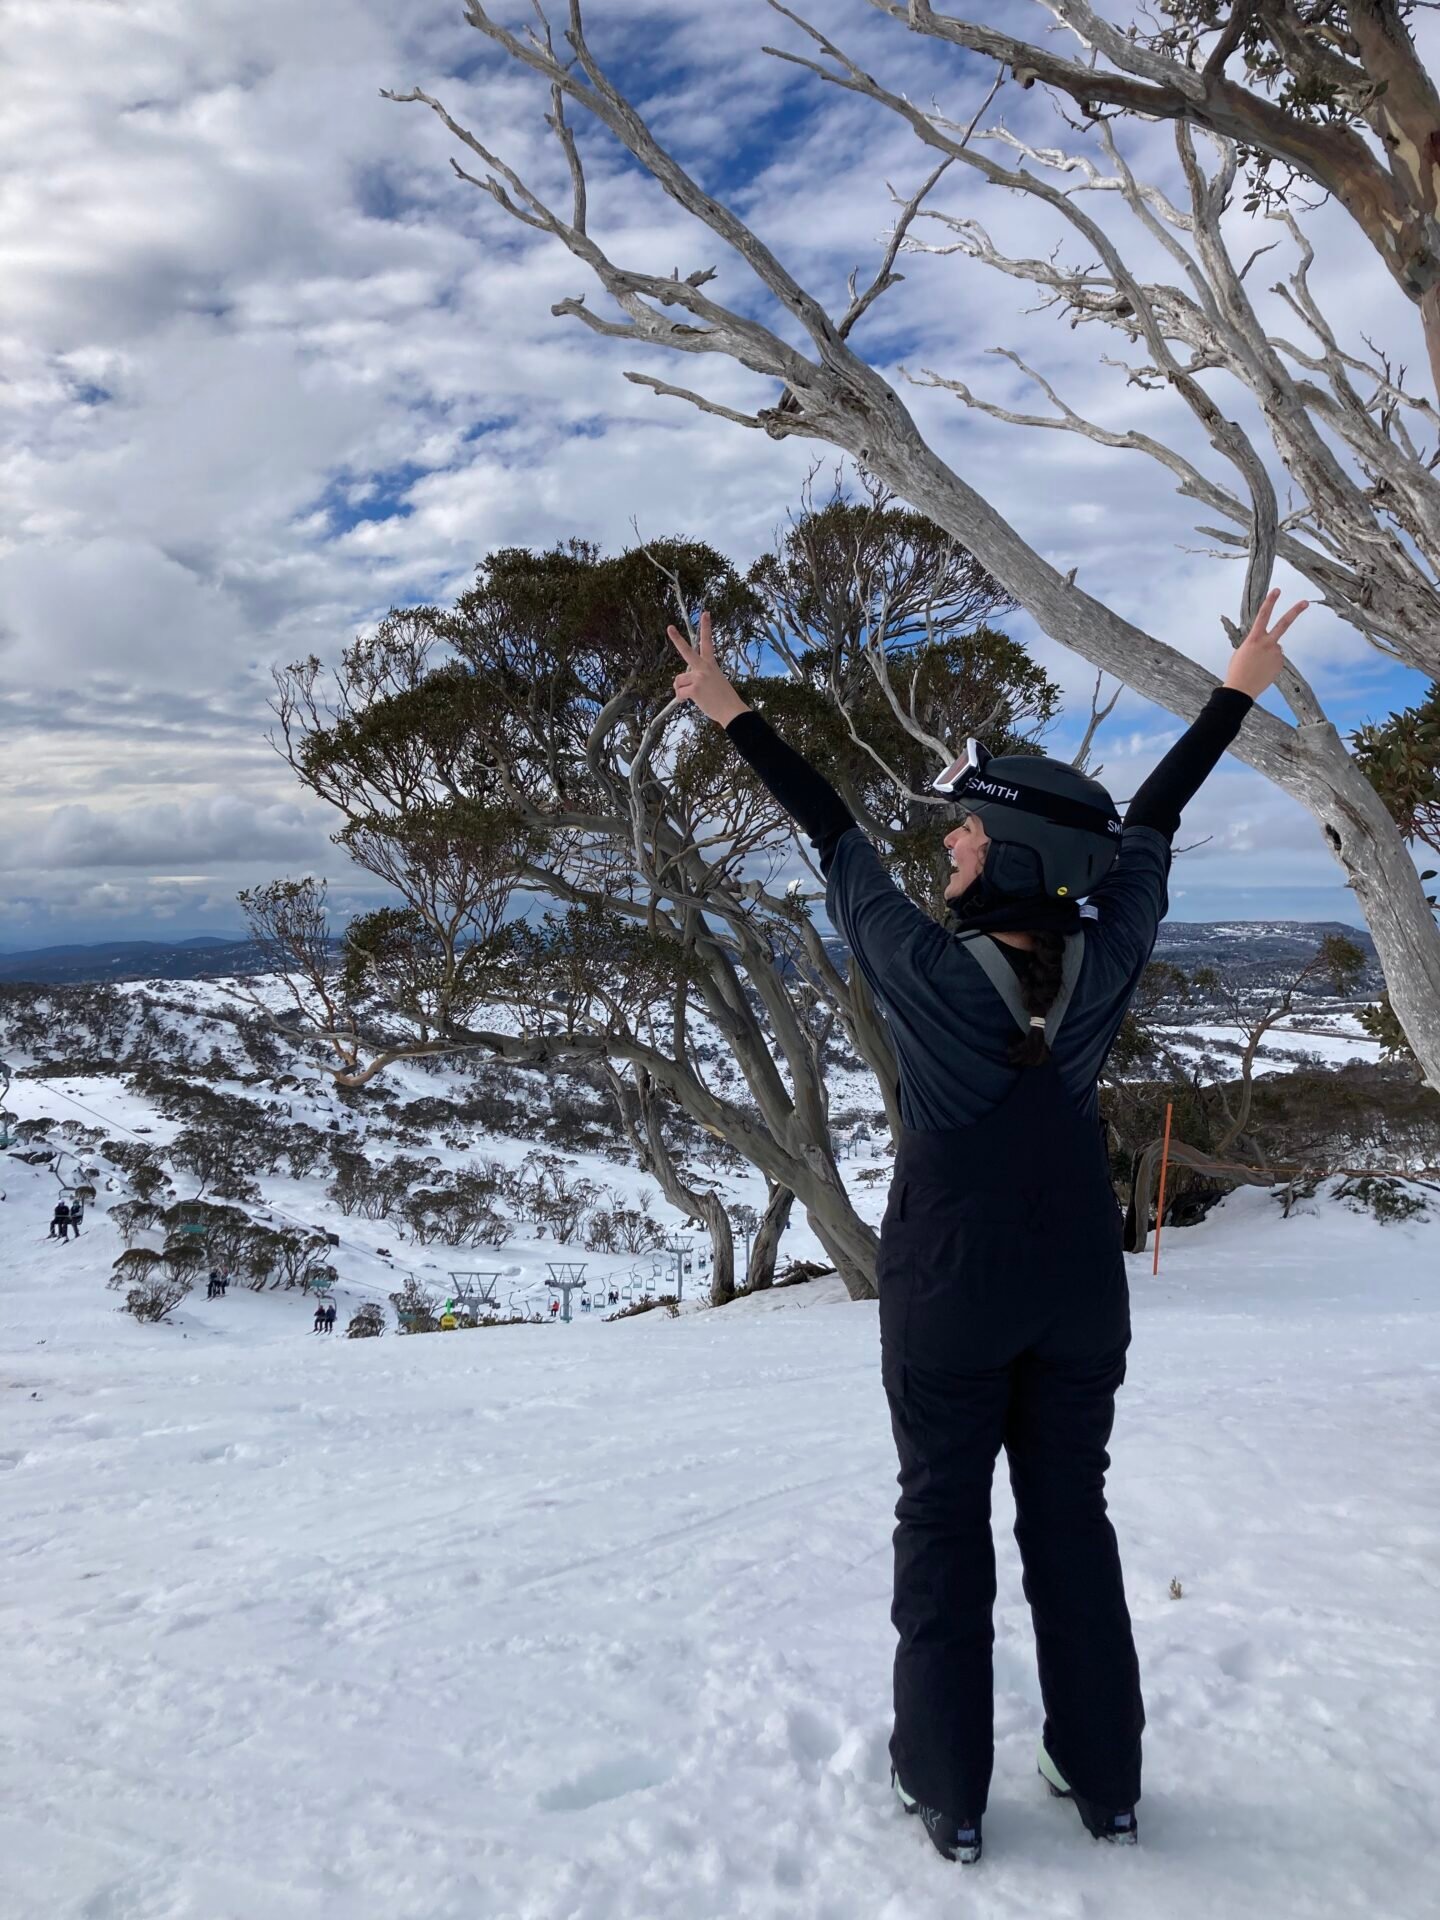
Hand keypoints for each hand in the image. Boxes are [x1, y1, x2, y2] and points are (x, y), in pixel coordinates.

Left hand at [666, 609, 749, 725]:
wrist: (732, 710)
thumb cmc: (724, 699)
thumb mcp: (715, 681)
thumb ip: (699, 677)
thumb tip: (681, 685)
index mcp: (711, 664)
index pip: (707, 642)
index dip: (706, 627)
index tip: (705, 613)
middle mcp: (704, 667)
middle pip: (687, 651)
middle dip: (677, 639)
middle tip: (669, 627)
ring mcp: (699, 677)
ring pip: (678, 681)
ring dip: (681, 690)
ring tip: (694, 696)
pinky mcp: (694, 688)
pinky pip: (679, 693)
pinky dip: (681, 699)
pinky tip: (690, 701)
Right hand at [1224, 587, 1308, 697]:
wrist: (1240, 689)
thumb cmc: (1237, 669)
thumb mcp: (1242, 651)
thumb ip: (1257, 643)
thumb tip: (1272, 644)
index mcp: (1254, 638)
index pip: (1263, 615)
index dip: (1270, 601)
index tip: (1277, 590)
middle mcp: (1267, 643)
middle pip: (1284, 623)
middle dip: (1295, 611)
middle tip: (1305, 602)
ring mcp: (1276, 653)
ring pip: (1275, 648)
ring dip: (1268, 654)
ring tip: (1257, 666)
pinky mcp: (1280, 664)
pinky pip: (1276, 659)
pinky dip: (1270, 664)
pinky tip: (1262, 671)